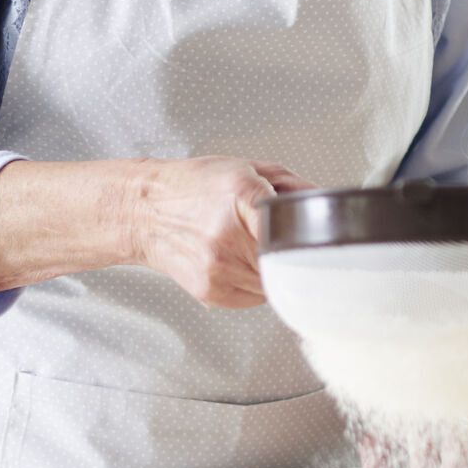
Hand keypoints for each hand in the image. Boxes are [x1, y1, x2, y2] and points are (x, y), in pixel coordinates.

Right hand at [124, 157, 313, 308]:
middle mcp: (228, 234)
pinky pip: (254, 299)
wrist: (143, 212)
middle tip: (282, 241)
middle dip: (290, 253)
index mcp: (242, 195)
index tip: (314, 242)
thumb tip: (324, 201)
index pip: (293, 228)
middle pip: (287, 259)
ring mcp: (218, 267)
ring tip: (253, 248)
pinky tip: (240, 264)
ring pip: (273, 284)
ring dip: (273, 271)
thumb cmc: (194, 187)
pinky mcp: (211, 291)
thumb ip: (289, 185)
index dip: (307, 239)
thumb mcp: (244, 169)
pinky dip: (256, 285)